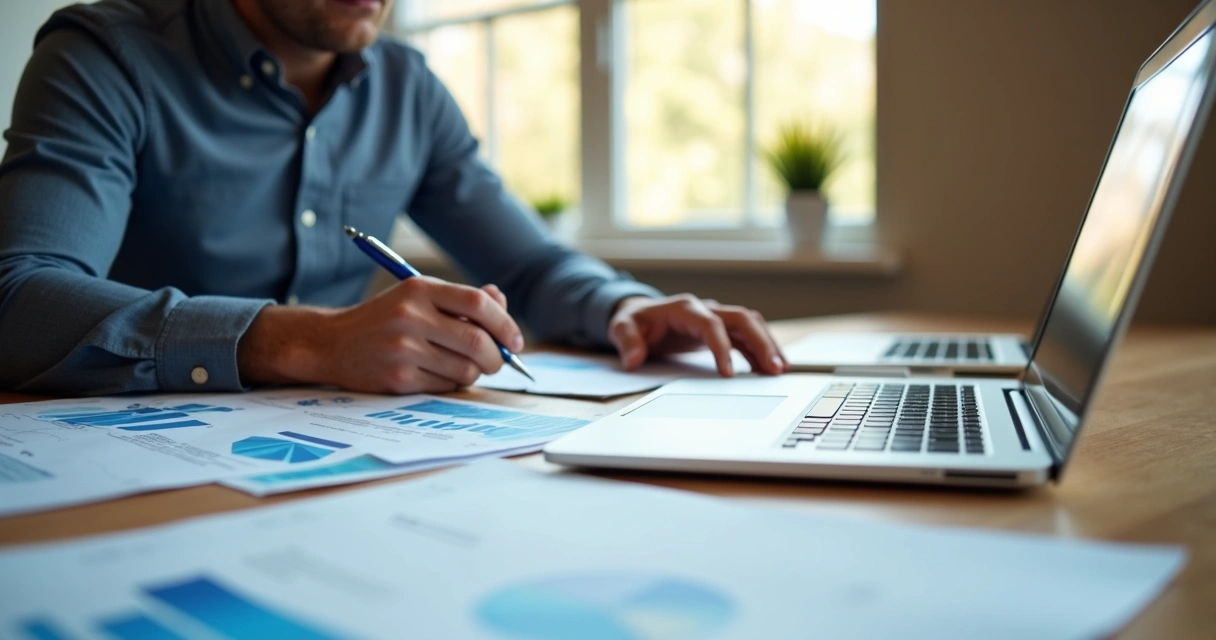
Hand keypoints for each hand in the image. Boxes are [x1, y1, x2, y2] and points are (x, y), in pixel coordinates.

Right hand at [238, 278, 521, 393]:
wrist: (331, 343)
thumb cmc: (384, 319)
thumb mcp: (417, 297)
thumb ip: (461, 299)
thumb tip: (502, 303)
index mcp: (419, 289)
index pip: (478, 303)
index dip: (505, 323)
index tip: (515, 340)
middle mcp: (410, 316)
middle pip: (477, 341)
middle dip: (496, 357)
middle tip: (496, 361)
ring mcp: (402, 349)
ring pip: (465, 368)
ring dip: (474, 372)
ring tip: (462, 366)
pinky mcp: (397, 378)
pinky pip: (445, 386)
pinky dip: (451, 383)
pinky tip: (437, 374)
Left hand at [607, 294, 787, 376]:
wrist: (640, 314)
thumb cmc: (634, 321)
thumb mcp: (621, 328)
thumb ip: (626, 341)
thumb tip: (633, 360)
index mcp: (684, 308)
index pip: (710, 324)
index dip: (722, 347)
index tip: (729, 374)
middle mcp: (705, 308)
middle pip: (742, 319)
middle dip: (760, 342)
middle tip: (774, 368)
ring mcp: (715, 317)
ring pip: (750, 324)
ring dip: (767, 345)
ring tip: (780, 369)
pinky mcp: (721, 328)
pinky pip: (746, 336)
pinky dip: (760, 350)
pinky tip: (769, 368)